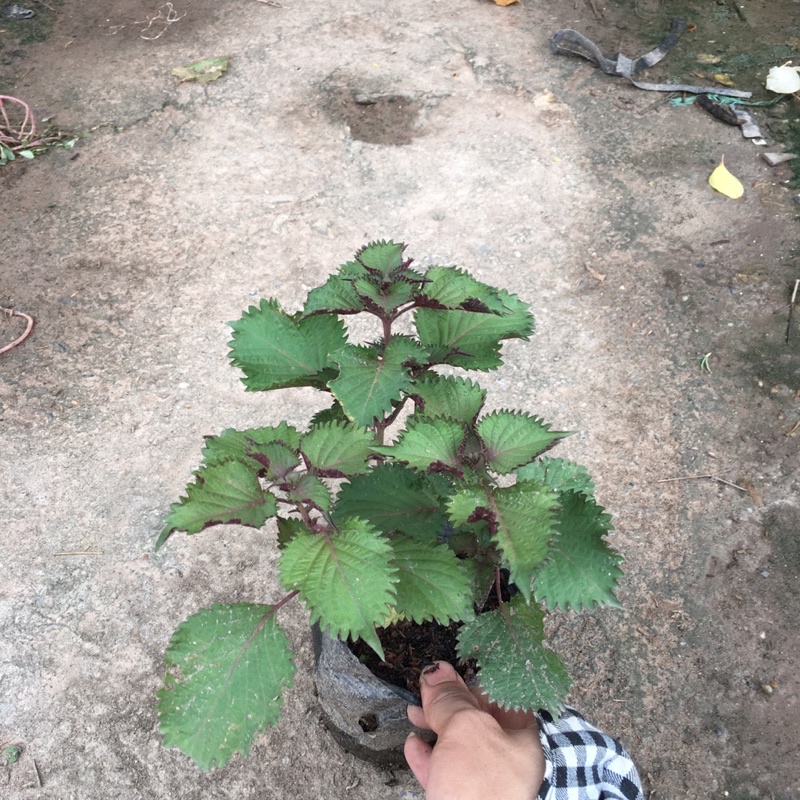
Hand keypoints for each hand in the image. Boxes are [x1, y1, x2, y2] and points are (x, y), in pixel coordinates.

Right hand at [404, 661, 544, 799]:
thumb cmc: (482, 788)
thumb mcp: (465, 730)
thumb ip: (450, 700)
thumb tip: (434, 672)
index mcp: (526, 735)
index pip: (500, 694)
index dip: (471, 678)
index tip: (444, 670)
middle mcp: (513, 756)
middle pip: (479, 718)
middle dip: (449, 702)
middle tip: (426, 687)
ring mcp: (491, 781)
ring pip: (461, 744)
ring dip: (434, 726)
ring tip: (414, 712)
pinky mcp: (469, 799)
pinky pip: (448, 771)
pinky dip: (430, 756)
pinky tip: (414, 745)